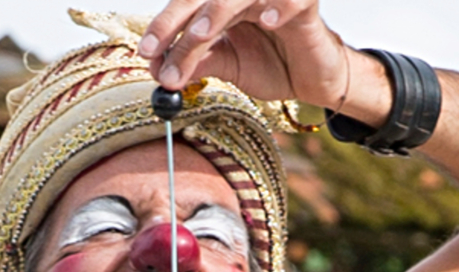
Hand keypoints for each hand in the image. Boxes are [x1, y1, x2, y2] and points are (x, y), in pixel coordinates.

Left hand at [139, 0, 347, 108]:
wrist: (313, 78)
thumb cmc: (272, 64)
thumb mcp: (227, 66)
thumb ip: (196, 64)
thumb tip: (158, 71)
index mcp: (220, 4)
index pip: (185, 7)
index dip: (162, 27)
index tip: (145, 53)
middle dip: (176, 21)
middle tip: (158, 50)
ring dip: (217, 10)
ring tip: (200, 34)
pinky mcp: (306, 5)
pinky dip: (281, 6)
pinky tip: (269, 22)